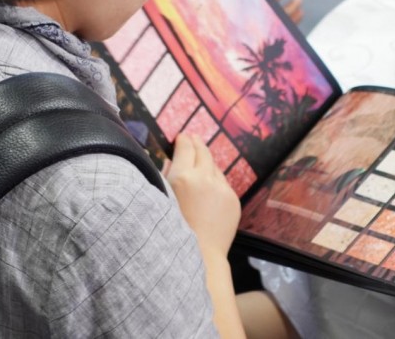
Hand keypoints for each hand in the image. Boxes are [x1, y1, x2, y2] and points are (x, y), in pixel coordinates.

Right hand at [166, 134, 240, 258]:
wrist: (199, 256)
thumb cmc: (171, 231)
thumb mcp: (162, 199)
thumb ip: (166, 177)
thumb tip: (172, 161)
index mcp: (182, 177)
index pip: (185, 147)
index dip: (183, 140)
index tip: (181, 137)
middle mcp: (204, 178)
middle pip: (203, 151)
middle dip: (197, 144)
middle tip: (192, 139)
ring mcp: (222, 189)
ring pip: (215, 167)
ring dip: (207, 164)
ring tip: (200, 164)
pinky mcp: (233, 199)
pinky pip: (223, 184)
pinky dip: (216, 182)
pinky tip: (208, 189)